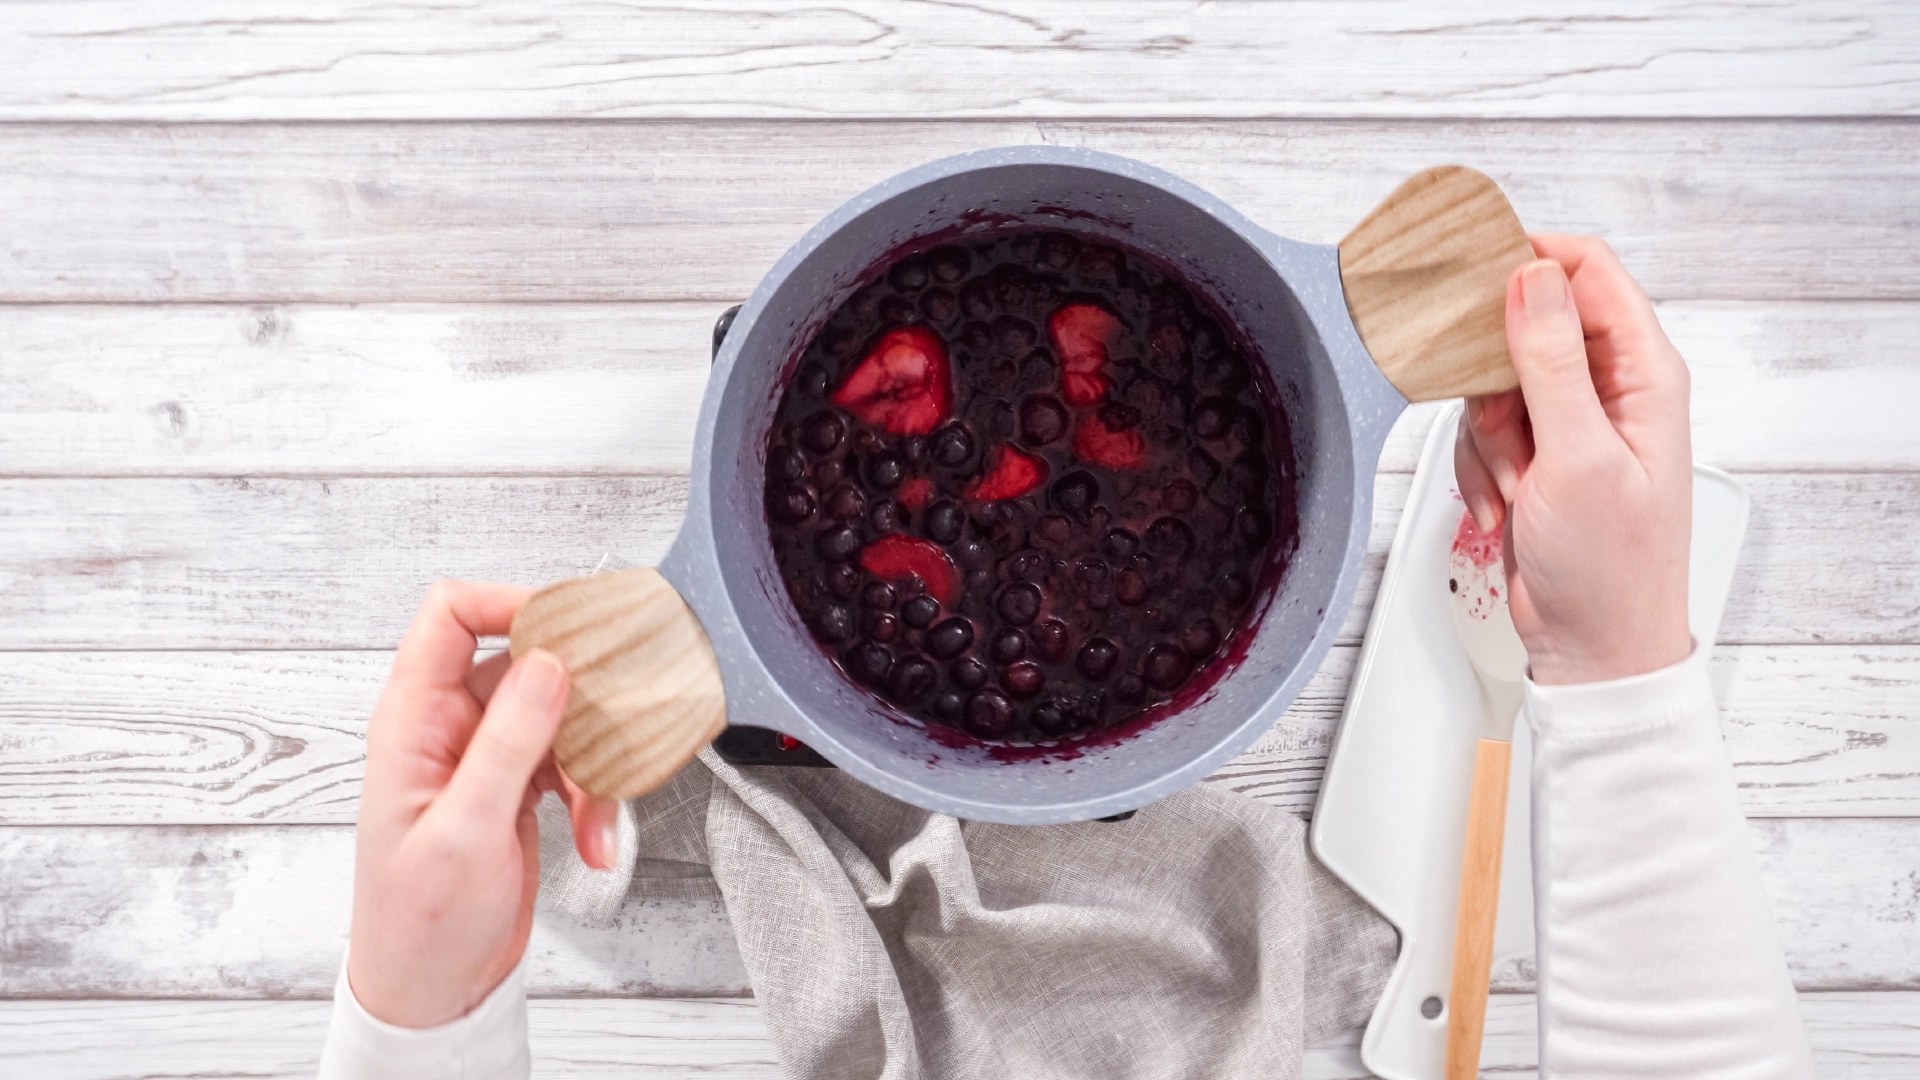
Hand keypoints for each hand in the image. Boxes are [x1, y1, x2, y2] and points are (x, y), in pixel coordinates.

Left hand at [347, 580, 620, 1027]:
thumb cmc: (421, 924)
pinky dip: (594, 795)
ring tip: (601, 815)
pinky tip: (597, 837)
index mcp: (413, 721)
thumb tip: (546, 663)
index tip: (571, 627)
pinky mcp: (515, 788)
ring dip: (594, 762)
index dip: (510, 603)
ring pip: (560, 715)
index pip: (451, 616)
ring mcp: (484, 757)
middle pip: (527, 663)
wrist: (433, 990)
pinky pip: (570, 761)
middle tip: (619, 722)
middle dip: (579, 698)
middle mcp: (448, 728)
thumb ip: (508, 742)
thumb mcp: (466, 830)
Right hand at [1455, 236, 1692, 684]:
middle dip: (1494, 376)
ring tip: (1514, 484)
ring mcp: (1571, 423)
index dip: (1528, 262)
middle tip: (1498, 422)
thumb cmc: (1611, 570)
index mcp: (1643, 373)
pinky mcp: (1538, 455)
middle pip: (1527, 324)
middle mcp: (1610, 389)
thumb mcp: (1578, 457)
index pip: (1588, 272)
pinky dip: (1479, 467)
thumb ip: (1550, 361)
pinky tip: (1502, 505)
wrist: (1593, 647)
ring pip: (1495, 381)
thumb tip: (1532, 277)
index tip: (1471, 277)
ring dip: (1486, 435)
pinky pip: (1484, 430)